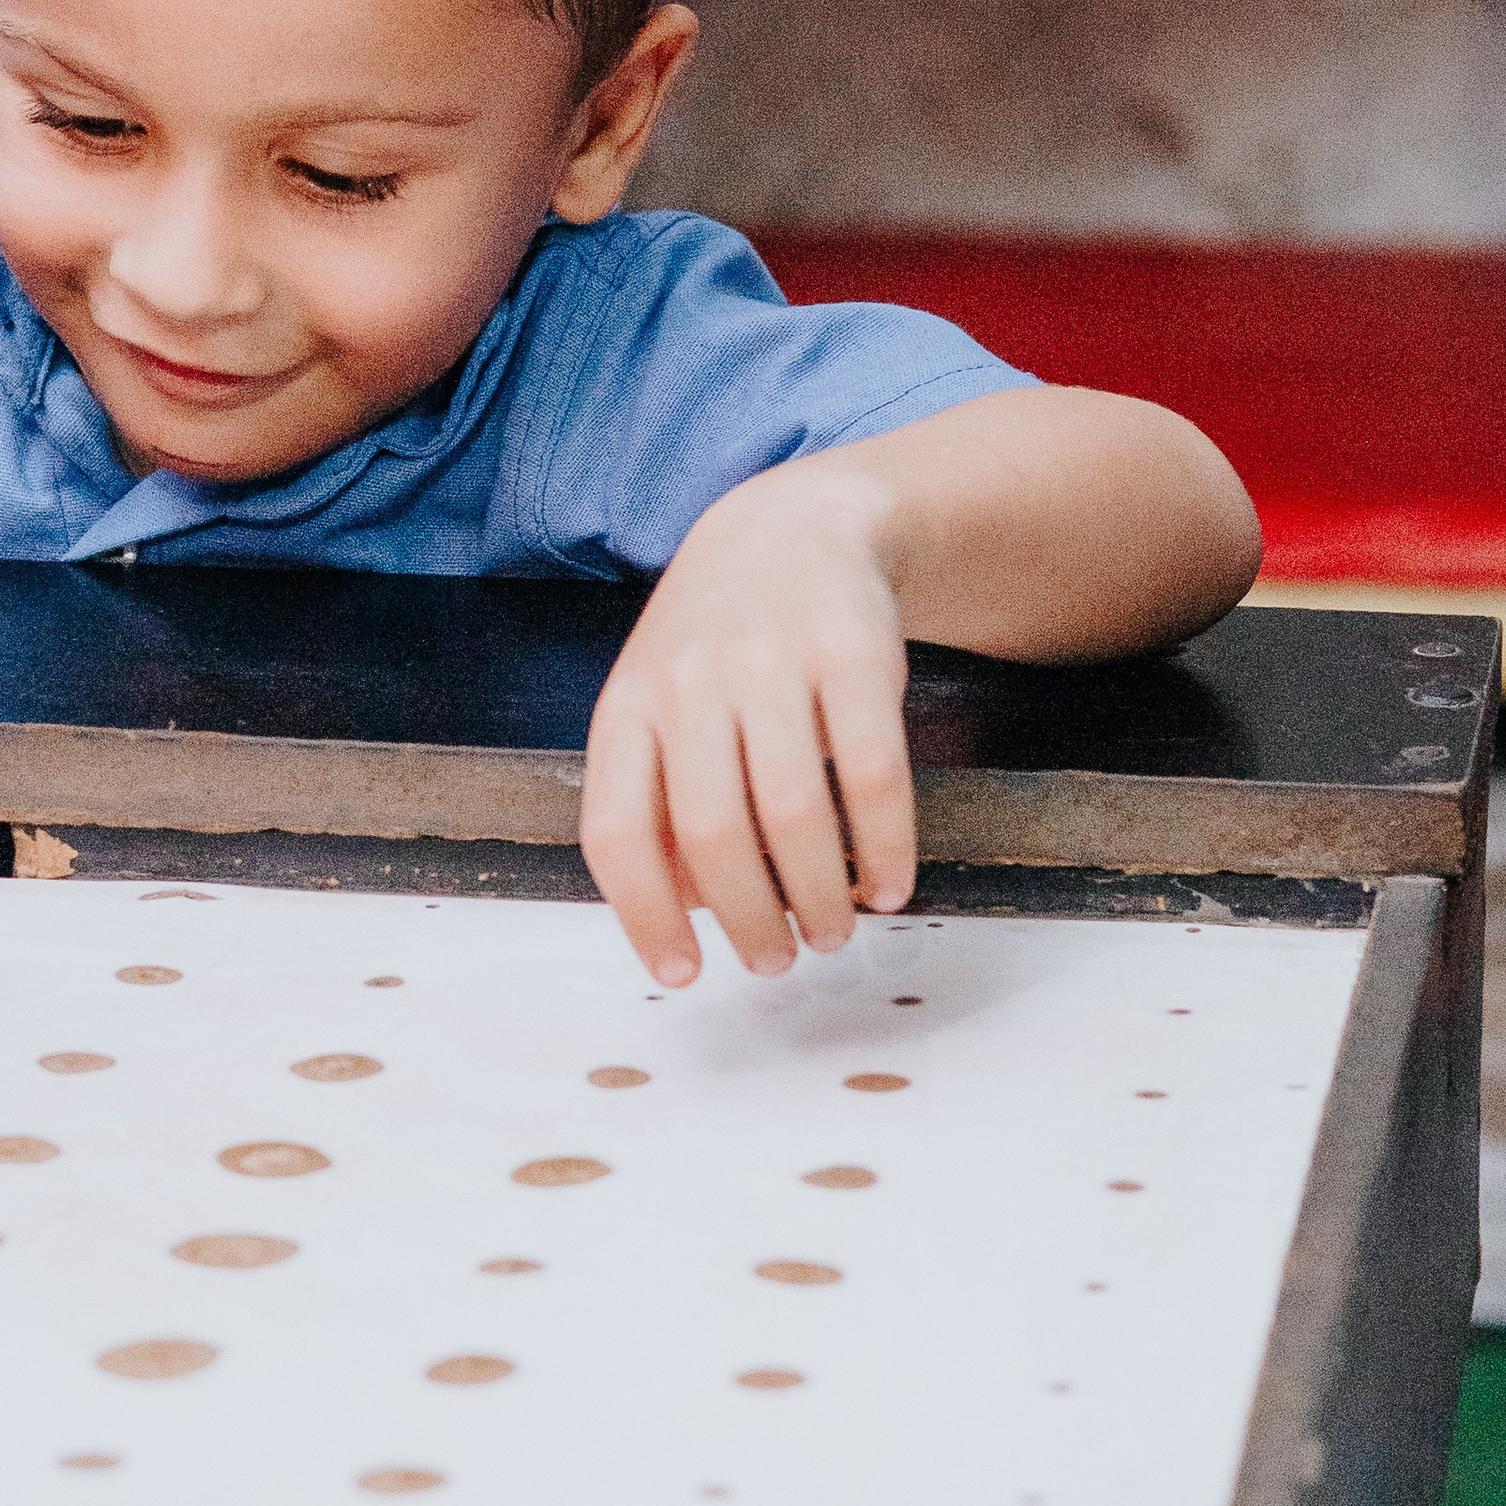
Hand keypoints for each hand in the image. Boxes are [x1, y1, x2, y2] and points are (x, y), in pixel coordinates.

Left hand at [580, 460, 915, 987]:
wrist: (793, 532)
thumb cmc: (716, 648)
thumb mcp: (658, 706)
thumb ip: (656, 799)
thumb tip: (682, 912)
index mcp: (629, 707)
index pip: (617, 831)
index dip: (645, 916)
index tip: (683, 973)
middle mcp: (691, 683)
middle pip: (710, 833)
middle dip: (747, 917)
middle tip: (775, 961)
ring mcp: (771, 664)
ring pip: (792, 812)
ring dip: (818, 895)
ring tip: (832, 932)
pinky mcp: (852, 655)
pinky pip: (872, 773)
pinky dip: (884, 846)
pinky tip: (889, 884)